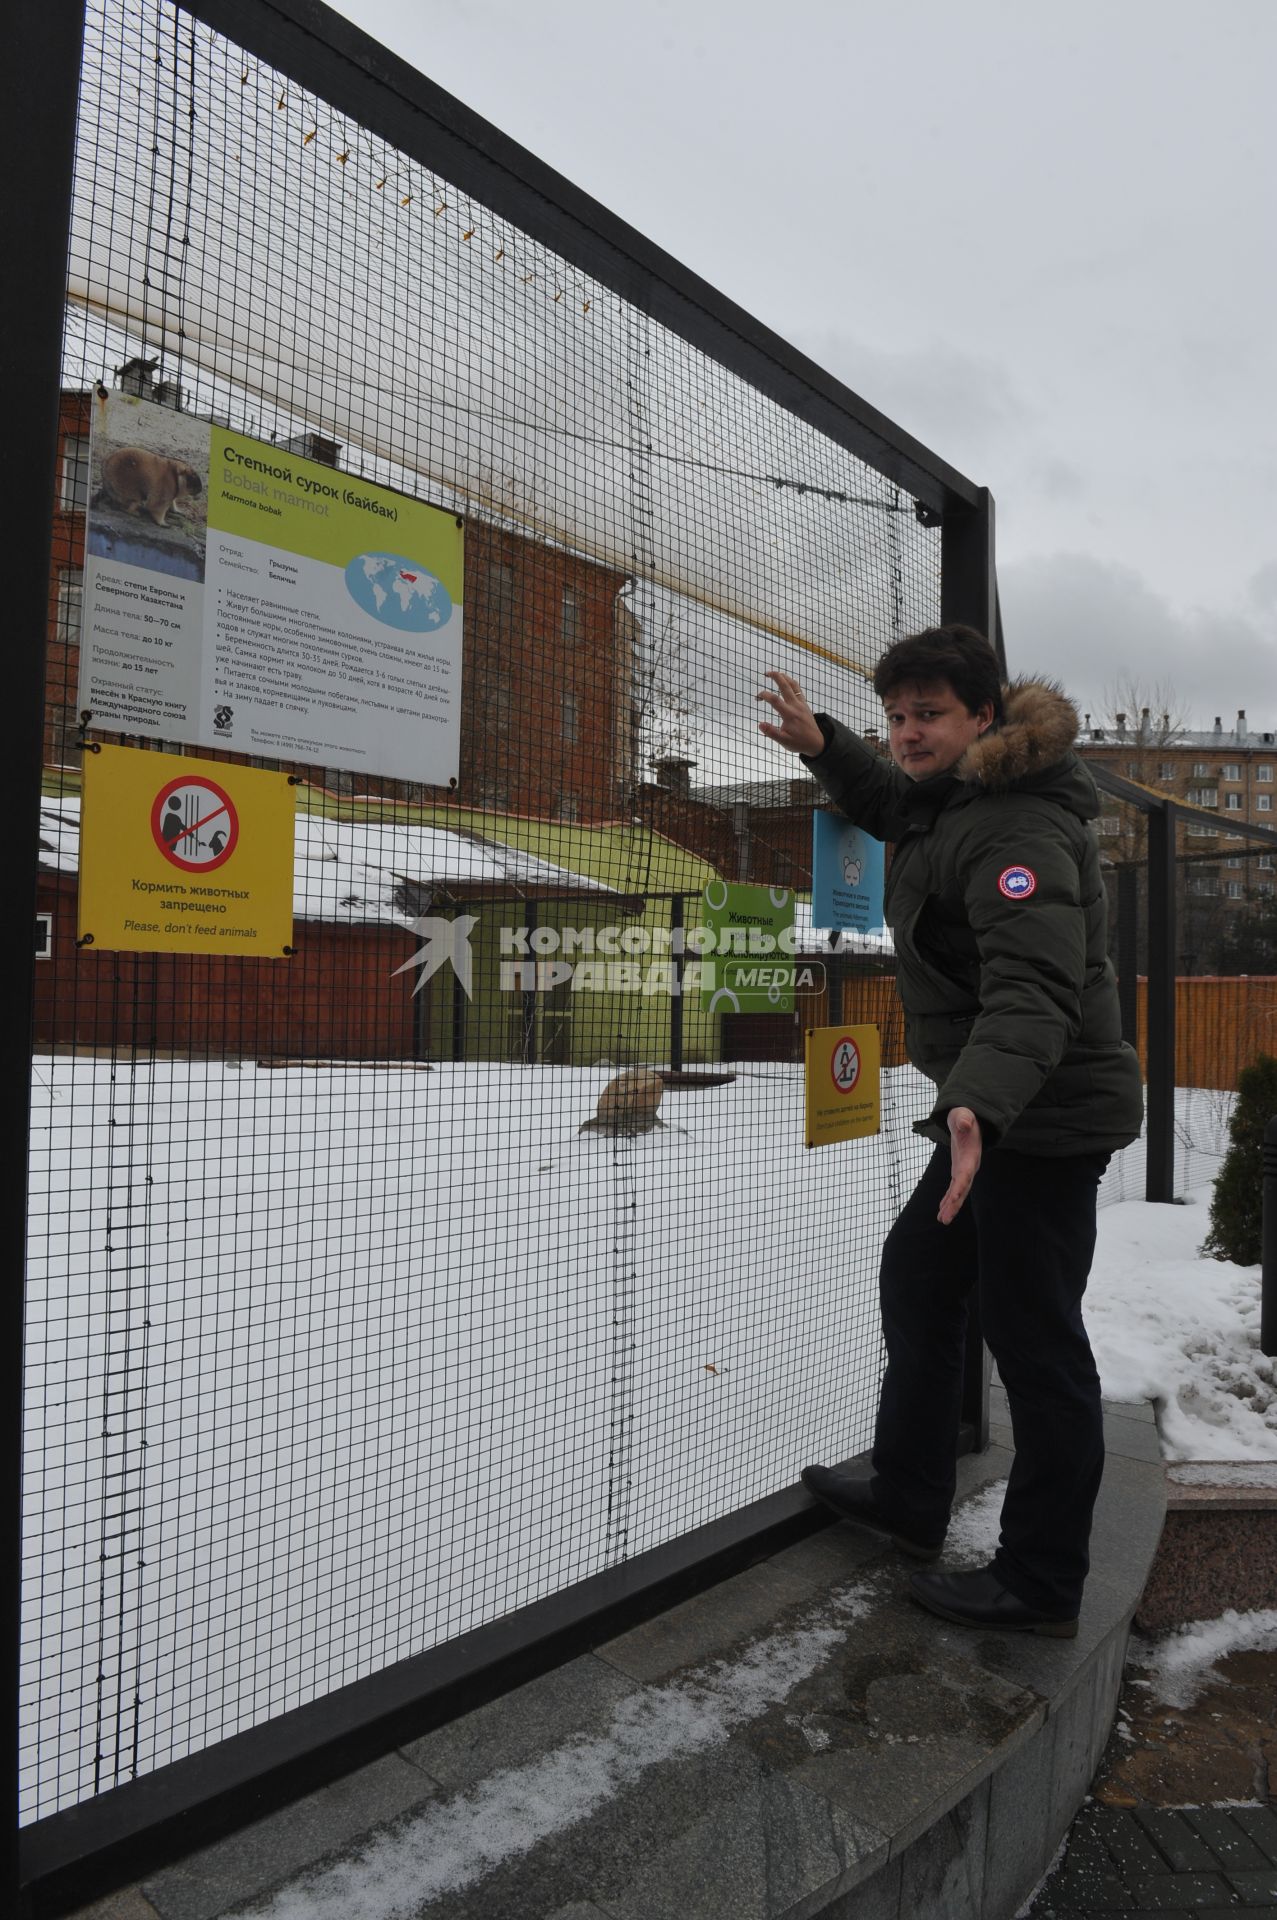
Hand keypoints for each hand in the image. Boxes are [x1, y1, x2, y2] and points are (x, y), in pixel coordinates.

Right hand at [756, 671, 824, 756]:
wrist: (817, 742)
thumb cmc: (799, 742)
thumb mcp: (784, 741)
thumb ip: (771, 733)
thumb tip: (760, 724)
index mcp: (789, 715)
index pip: (775, 700)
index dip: (765, 695)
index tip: (757, 697)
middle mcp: (796, 706)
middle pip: (785, 686)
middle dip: (776, 677)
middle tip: (766, 673)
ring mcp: (801, 704)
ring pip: (793, 685)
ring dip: (784, 677)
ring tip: (775, 674)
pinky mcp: (804, 704)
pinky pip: (798, 689)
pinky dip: (790, 683)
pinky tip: (785, 683)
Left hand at [938, 1107, 981, 1223]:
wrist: (970, 1120)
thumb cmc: (965, 1117)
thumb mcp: (964, 1115)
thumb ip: (964, 1119)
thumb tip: (965, 1123)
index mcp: (970, 1156)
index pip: (965, 1174)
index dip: (959, 1187)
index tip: (952, 1200)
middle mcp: (969, 1166)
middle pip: (962, 1188)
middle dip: (954, 1204)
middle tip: (945, 1219)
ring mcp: (964, 1170)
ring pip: (958, 1191)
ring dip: (950, 1206)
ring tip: (942, 1220)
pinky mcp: (959, 1170)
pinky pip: (954, 1188)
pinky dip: (948, 1199)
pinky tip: (942, 1209)